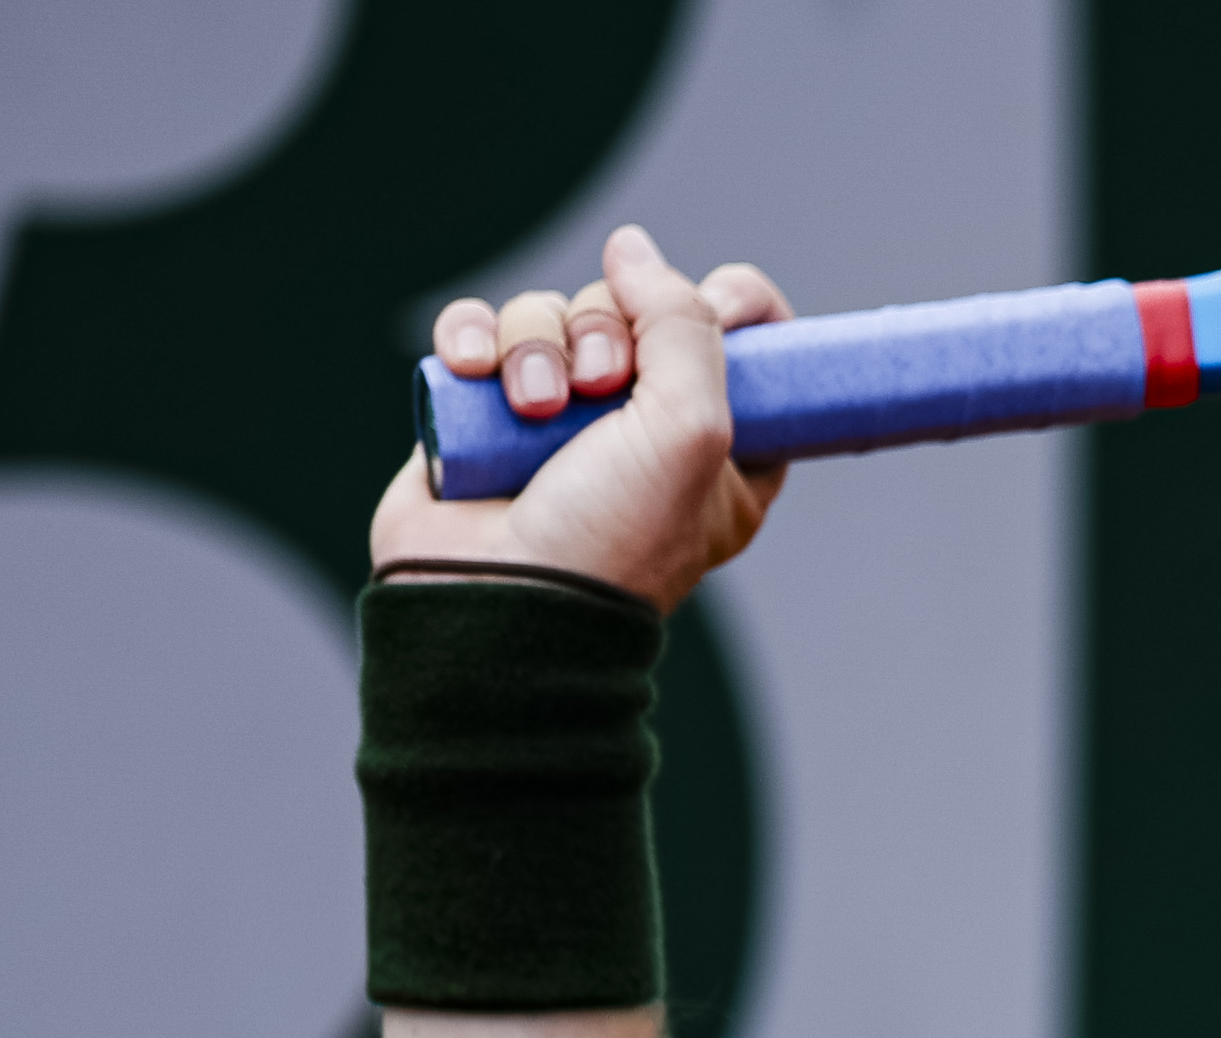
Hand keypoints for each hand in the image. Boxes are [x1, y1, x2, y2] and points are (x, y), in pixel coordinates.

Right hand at [369, 226, 793, 611]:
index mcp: (720, 449)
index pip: (747, 344)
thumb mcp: (691, 431)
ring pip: (551, 314)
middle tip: (600, 389)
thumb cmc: (609, 539)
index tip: (718, 309)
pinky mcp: (483, 412)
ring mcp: (557, 419)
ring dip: (537, 343)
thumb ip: (685, 325)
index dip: (733, 308)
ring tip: (532, 406)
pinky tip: (473, 371)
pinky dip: (473, 337)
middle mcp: (639, 430)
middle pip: (634, 311)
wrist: (495, 604)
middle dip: (611, 330)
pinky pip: (479, 331)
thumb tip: (633, 249)